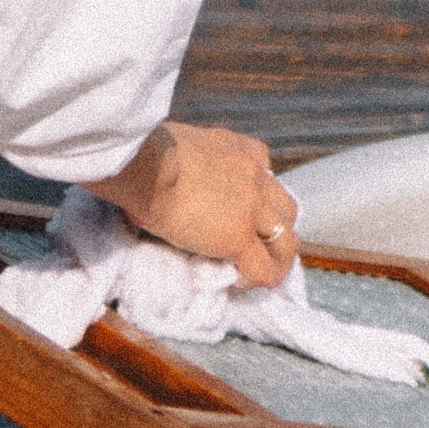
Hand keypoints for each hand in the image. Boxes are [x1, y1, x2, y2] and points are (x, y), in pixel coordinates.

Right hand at [91, 122, 300, 288]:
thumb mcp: (175, 146)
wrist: (145, 165)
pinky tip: (239, 281)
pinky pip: (264, 269)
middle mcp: (252, 173)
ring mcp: (251, 207)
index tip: (243, 210)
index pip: (264, 168)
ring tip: (257, 271)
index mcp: (235, 148)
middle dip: (275, 227)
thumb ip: (184, 163)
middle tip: (255, 244)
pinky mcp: (240, 237)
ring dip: (276, 258)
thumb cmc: (142, 153)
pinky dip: (256, 279)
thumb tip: (163, 185)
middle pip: (285, 207)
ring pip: (286, 240)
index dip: (258, 194)